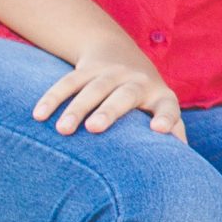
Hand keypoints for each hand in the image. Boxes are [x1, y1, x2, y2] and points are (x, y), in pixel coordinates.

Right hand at [32, 40, 185, 142]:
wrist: (121, 53)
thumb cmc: (145, 99)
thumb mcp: (161, 110)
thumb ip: (173, 133)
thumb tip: (182, 168)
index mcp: (160, 96)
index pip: (168, 107)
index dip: (166, 117)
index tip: (159, 130)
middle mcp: (137, 81)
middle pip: (124, 95)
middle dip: (110, 110)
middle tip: (95, 128)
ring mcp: (111, 73)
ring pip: (93, 88)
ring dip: (77, 108)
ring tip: (63, 130)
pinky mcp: (86, 69)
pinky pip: (67, 82)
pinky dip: (52, 98)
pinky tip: (38, 116)